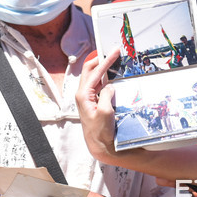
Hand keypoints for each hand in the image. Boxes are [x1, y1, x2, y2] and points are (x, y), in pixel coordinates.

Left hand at [75, 48, 118, 162]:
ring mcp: (86, 97)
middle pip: (89, 69)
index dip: (106, 60)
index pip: (95, 72)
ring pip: (93, 75)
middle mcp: (82, 93)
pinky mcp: (91, 100)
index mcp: (83, 95)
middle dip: (101, 59)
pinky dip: (104, 76)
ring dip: (102, 66)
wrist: (99, 145)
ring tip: (113, 59)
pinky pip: (97, 83)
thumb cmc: (101, 131)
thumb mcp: (106, 112)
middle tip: (113, 51)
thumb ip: (107, 95)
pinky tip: (111, 73)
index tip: (114, 51)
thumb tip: (110, 85)